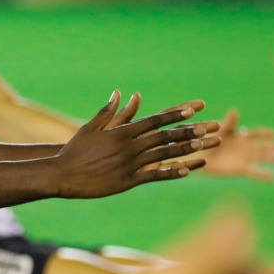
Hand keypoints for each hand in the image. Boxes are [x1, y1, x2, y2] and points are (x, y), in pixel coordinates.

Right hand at [54, 93, 220, 198]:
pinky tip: (187, 170)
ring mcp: (131, 165)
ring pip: (165, 155)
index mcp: (122, 133)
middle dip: (190, 131)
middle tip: (211, 127)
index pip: (155, 121)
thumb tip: (120, 92)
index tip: (194, 110)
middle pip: (166, 137)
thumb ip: (109, 111)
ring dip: (188, 150)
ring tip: (207, 146)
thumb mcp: (90, 127)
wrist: (62, 175)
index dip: (175, 115)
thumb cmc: (75, 151)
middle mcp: (130, 147)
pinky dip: (172, 172)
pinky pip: (155, 176)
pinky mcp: (129, 181)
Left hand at [198, 109, 273, 181]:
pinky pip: (254, 172)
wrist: (199, 154)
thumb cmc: (208, 139)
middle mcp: (246, 147)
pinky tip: (273, 177)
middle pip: (263, 147)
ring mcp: (244, 158)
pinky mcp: (240, 169)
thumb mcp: (220, 130)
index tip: (273, 134)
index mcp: (241, 136)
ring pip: (262, 158)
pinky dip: (263, 175)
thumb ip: (228, 123)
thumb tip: (235, 111)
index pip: (256, 134)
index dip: (264, 133)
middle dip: (272, 148)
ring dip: (272, 158)